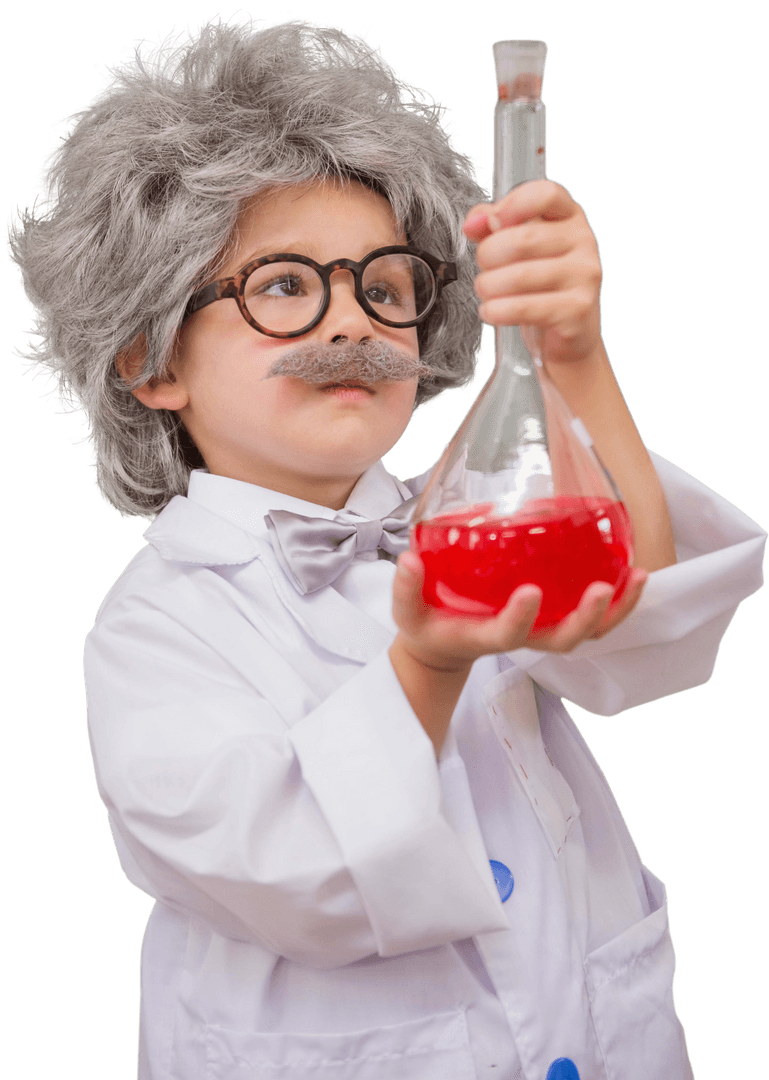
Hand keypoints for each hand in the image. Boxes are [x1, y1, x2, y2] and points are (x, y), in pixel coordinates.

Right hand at [391, 551, 647, 672]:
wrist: (445, 645)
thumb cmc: (429, 625)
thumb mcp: (408, 612)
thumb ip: (406, 588)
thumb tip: (408, 560)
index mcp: (488, 635)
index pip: (509, 634)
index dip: (521, 618)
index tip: (529, 592)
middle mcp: (523, 637)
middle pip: (564, 639)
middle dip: (586, 619)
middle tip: (602, 590)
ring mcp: (542, 629)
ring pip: (588, 631)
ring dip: (616, 610)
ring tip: (637, 577)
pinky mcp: (552, 618)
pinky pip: (592, 616)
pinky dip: (617, 600)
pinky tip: (634, 572)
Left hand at [463, 179, 602, 366]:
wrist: (570, 337)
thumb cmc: (540, 287)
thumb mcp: (518, 250)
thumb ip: (493, 228)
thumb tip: (474, 222)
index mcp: (570, 218)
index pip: (545, 195)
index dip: (512, 205)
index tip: (492, 223)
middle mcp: (584, 242)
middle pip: (522, 238)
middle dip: (488, 255)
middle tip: (483, 269)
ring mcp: (584, 276)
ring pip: (519, 276)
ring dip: (488, 286)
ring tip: (485, 292)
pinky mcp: (577, 310)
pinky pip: (524, 307)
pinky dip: (497, 310)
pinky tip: (490, 311)